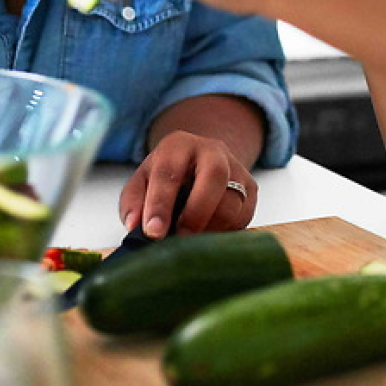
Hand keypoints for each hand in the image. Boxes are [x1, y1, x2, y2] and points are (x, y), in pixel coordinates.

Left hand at [119, 130, 257, 237]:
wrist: (199, 162)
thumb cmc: (166, 176)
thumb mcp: (142, 182)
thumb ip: (133, 202)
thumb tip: (135, 225)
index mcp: (178, 145)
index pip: (168, 172)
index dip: (160, 204)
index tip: (153, 233)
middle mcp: (212, 150)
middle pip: (214, 176)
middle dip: (196, 213)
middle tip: (181, 238)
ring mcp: (236, 168)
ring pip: (233, 202)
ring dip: (212, 228)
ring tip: (192, 240)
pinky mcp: (252, 188)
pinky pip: (245, 216)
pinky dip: (226, 232)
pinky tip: (209, 234)